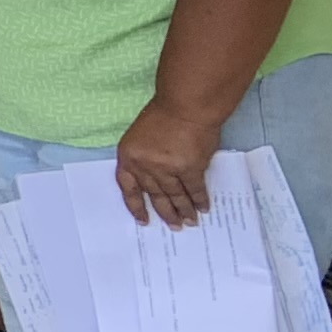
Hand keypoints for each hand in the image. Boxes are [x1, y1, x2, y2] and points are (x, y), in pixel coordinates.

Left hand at [111, 94, 220, 227]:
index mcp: (128, 156)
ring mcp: (167, 169)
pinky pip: (194, 189)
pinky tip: (203, 208)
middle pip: (155, 195)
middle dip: (165, 212)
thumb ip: (143, 157)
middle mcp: (145, 166)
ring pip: (175, 196)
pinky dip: (199, 200)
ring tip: (189, 222)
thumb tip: (154, 179)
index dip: (135, 206)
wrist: (186, 105)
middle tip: (174, 225)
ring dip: (183, 211)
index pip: (128, 188)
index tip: (143, 220)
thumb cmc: (163, 114)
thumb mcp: (140, 135)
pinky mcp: (189, 169)